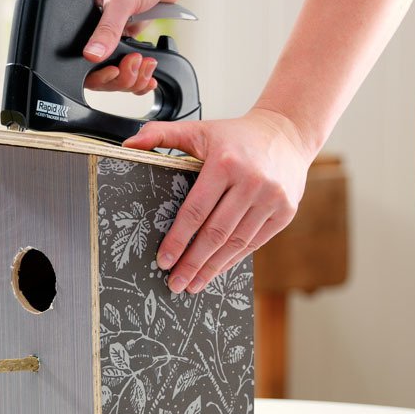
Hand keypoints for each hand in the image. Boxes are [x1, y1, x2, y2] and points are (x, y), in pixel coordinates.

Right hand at [83, 0, 182, 94]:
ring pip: (116, 71)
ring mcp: (114, 35)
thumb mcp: (120, 0)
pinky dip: (140, 73)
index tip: (112, 70)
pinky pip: (130, 65)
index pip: (77, 54)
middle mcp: (95, 28)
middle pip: (98, 70)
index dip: (94, 71)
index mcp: (82, 16)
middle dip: (118, 76)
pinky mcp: (130, 37)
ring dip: (132, 76)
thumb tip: (91, 55)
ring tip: (145, 65)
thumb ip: (107, 29)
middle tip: (132, 64)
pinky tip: (148, 72)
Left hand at [123, 109, 313, 292]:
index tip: (163, 260)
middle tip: (175, 283)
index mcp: (226, 162)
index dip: (178, 239)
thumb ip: (161, 134)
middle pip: (216, 233)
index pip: (196, 210)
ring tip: (193, 284)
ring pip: (236, 243)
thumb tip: (128, 146)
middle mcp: (252, 181)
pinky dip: (233, 260)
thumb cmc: (237, 136)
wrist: (287, 133)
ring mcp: (272, 198)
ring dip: (212, 268)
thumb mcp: (198, 129)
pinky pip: (254, 243)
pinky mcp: (285, 212)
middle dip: (192, 262)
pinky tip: (216, 270)